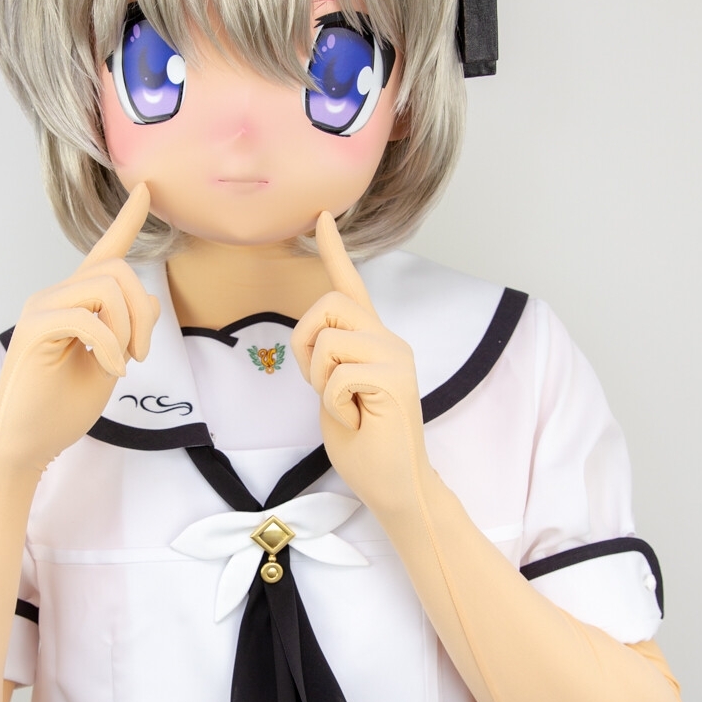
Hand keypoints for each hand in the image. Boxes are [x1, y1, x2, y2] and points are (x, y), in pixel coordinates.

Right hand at [0, 184, 159, 473]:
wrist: (25, 443)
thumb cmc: (60, 408)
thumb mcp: (109, 363)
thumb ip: (126, 329)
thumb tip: (147, 301)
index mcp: (74, 302)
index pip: (104, 252)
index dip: (126, 220)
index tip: (146, 189)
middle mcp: (56, 296)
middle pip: (118, 269)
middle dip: (144, 310)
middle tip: (141, 354)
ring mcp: (43, 309)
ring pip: (106, 287)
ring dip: (129, 327)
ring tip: (124, 363)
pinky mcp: (36, 329)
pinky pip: (88, 317)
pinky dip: (110, 346)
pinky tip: (111, 370)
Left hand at [291, 213, 428, 524]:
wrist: (394, 485)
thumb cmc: (364, 444)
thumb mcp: (333, 393)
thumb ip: (330, 359)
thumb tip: (318, 340)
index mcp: (373, 341)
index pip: (350, 286)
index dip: (335, 250)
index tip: (323, 215)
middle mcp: (389, 339)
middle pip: (328, 304)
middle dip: (306, 342)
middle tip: (321, 385)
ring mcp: (395, 356)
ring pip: (329, 339)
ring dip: (320, 378)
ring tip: (344, 405)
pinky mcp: (395, 378)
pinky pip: (337, 375)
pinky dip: (334, 403)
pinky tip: (356, 419)